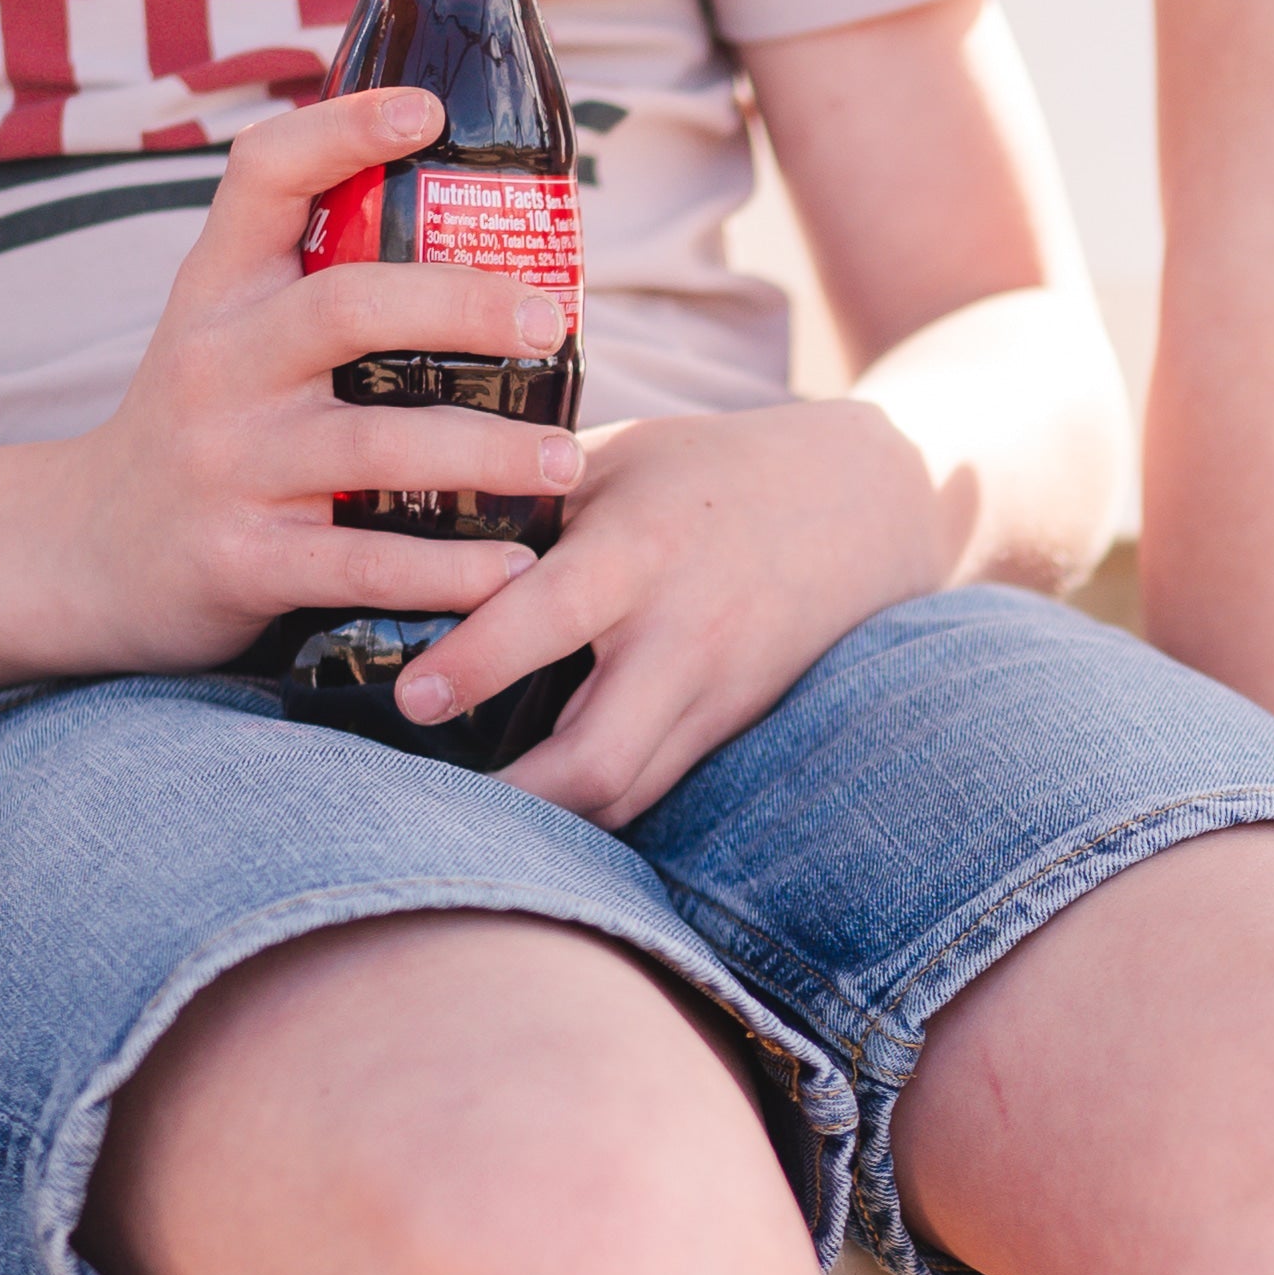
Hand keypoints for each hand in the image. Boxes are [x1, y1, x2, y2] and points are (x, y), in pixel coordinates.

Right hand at [39, 86, 586, 665]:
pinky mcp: (244, 561)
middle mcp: (216, 364)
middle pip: (348, 307)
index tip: (429, 111)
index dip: (342, 129)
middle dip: (465, 306)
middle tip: (554, 319)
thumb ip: (310, 279)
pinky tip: (512, 566)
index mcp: (217, 290)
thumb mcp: (223, 332)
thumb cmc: (197, 427)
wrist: (84, 555)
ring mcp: (228, 463)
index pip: (264, 175)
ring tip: (565, 457)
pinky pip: (363, 563)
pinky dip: (448, 570)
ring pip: (374, 446)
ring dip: (488, 451)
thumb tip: (456, 211)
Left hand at [397, 390, 959, 826]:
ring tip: (456, 816)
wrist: (868, 505)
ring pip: (623, 796)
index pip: (550, 618)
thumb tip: (405, 530)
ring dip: (542, 819)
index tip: (409, 698)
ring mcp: (716, 694)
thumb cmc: (713, 468)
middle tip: (420, 801)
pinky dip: (585, 806)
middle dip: (507, 800)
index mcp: (642, 549)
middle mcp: (684, 637)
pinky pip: (648, 789)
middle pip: (596, 760)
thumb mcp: (620, 455)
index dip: (475, 666)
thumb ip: (527, 497)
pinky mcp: (730, 726)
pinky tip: (527, 802)